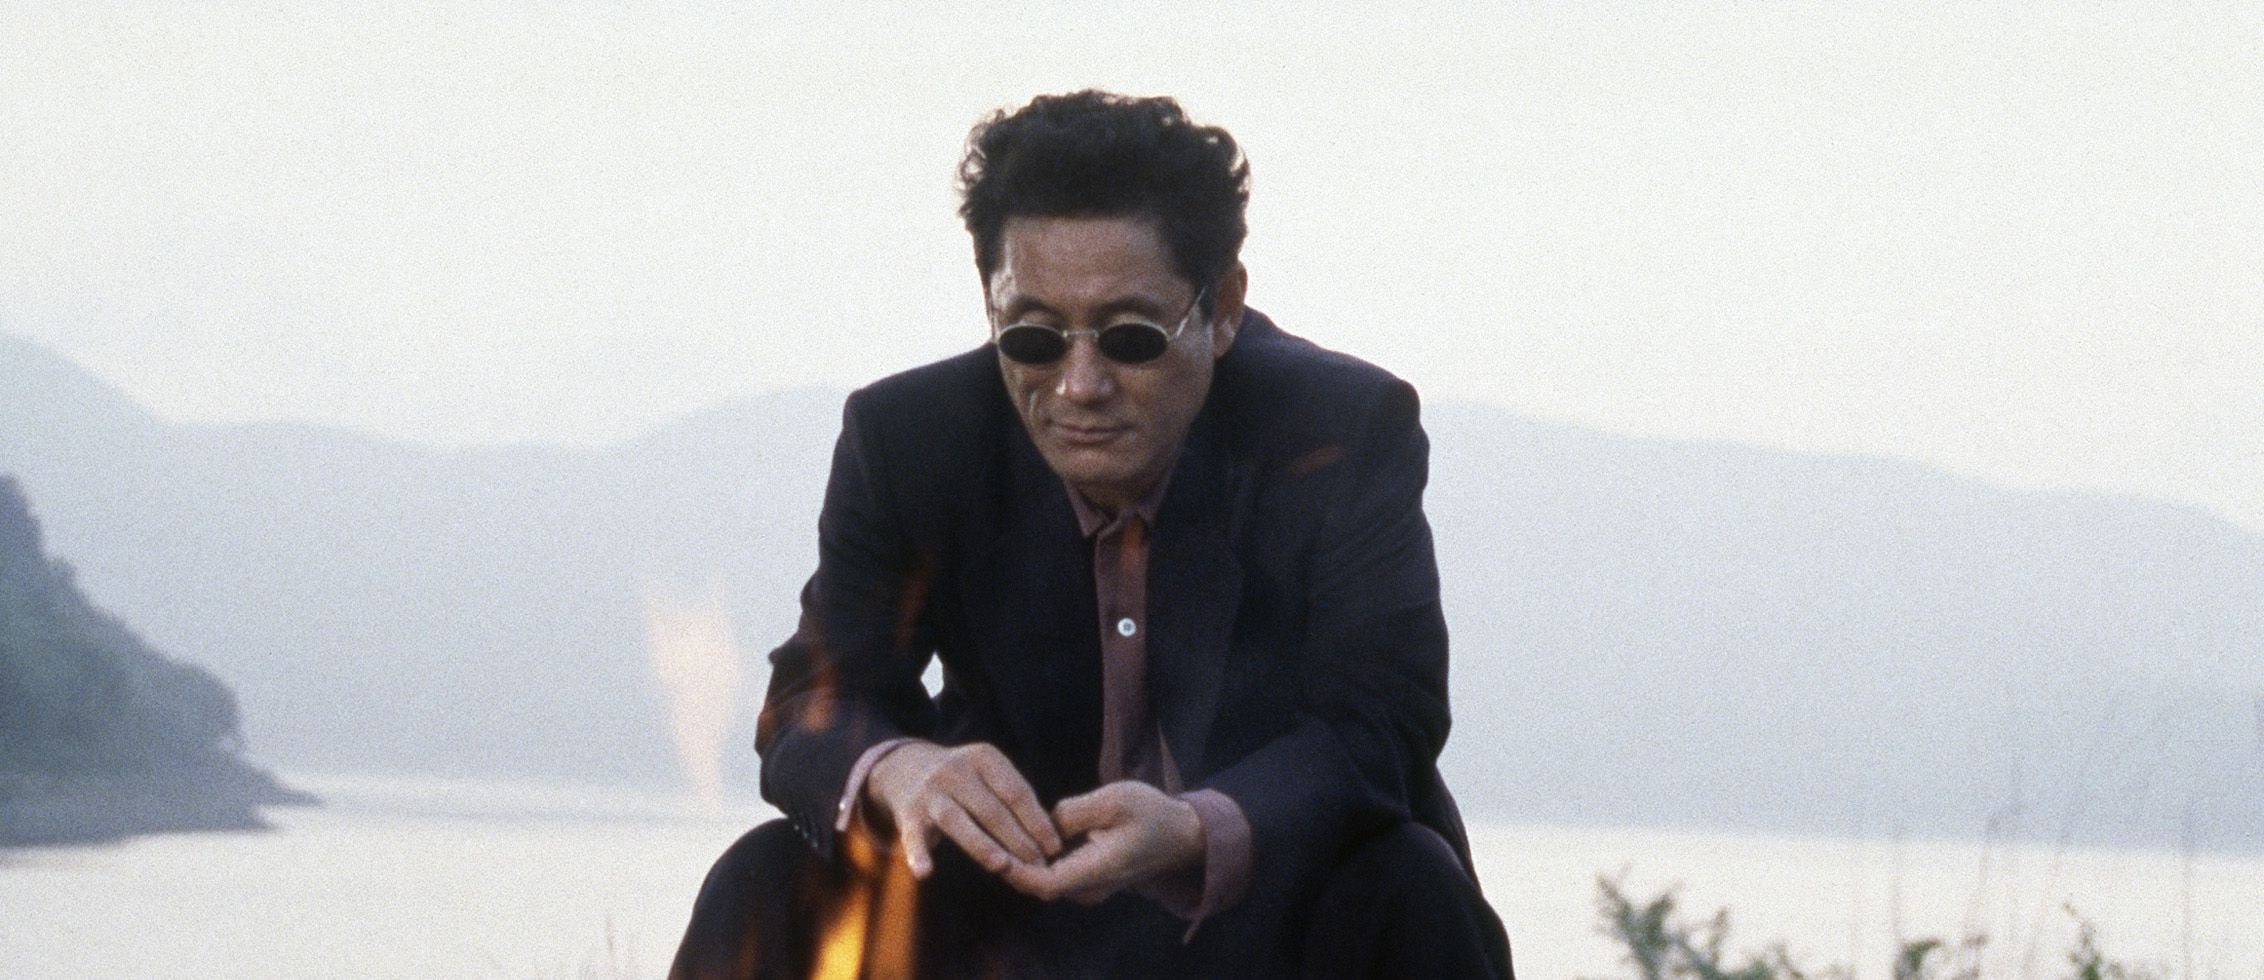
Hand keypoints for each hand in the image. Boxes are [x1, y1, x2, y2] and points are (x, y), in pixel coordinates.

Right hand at [864, 740, 1062, 879]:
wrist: (904, 767)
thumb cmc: (963, 778)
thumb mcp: (987, 772)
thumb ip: (1013, 795)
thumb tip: (1050, 836)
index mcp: (983, 758)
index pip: (1016, 792)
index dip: (1037, 821)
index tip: (1054, 847)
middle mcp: (955, 771)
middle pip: (992, 809)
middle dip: (1018, 839)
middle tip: (1038, 866)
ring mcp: (930, 792)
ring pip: (958, 821)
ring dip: (981, 844)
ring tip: (1003, 865)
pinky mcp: (908, 814)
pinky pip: (913, 837)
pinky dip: (918, 854)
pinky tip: (925, 873)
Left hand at [1006, 780, 1203, 904]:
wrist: (1181, 834)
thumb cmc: (1151, 814)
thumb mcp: (1114, 800)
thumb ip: (1072, 812)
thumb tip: (1041, 822)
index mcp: (1097, 870)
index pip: (1045, 882)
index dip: (1016, 870)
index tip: (992, 851)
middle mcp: (1090, 888)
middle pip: (1039, 884)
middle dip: (1011, 863)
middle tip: (984, 833)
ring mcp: (1090, 888)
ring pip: (1045, 880)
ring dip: (1022, 862)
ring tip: (996, 831)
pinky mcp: (1090, 880)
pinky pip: (1055, 875)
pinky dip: (1036, 860)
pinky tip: (1021, 835)